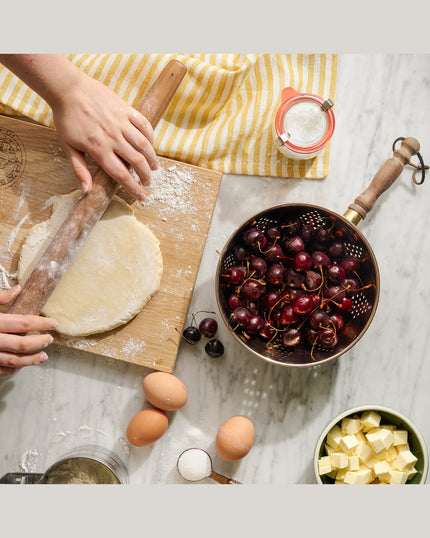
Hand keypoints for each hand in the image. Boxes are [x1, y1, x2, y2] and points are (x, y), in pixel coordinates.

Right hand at [0, 286, 56, 377]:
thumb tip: (18, 289)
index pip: (23, 323)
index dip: (41, 323)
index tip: (53, 323)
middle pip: (21, 344)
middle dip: (39, 342)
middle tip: (50, 339)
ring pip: (12, 361)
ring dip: (30, 360)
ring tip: (43, 357)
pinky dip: (12, 369)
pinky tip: (20, 367)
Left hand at [51, 73, 158, 199]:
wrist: (68, 89)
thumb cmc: (66, 118)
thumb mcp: (68, 147)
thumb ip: (80, 170)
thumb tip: (87, 191)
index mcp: (99, 149)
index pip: (121, 174)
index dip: (133, 188)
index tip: (141, 196)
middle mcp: (113, 137)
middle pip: (137, 161)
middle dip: (146, 175)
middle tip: (148, 182)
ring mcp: (121, 122)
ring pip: (144, 144)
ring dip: (152, 158)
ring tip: (154, 167)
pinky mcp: (125, 109)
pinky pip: (143, 124)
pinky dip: (150, 135)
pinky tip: (151, 144)